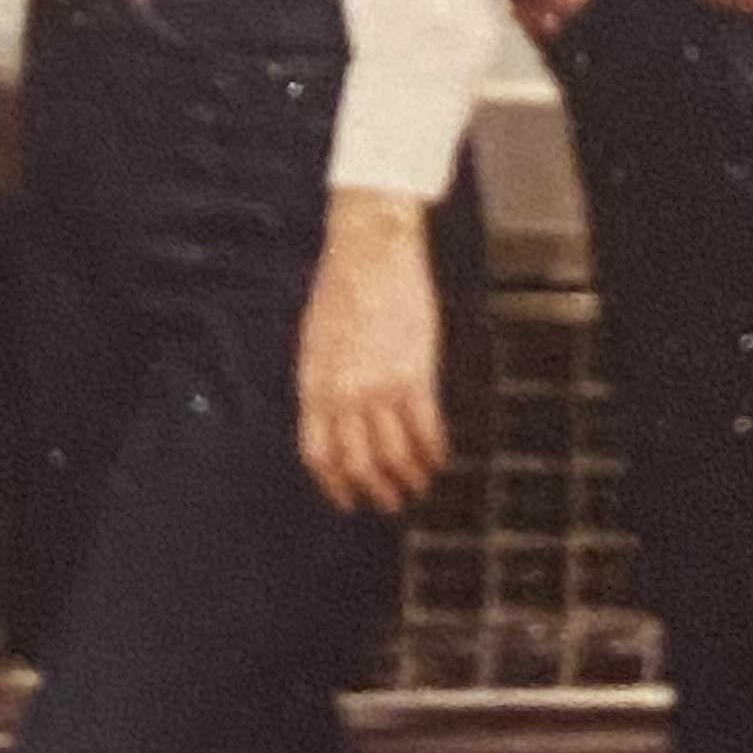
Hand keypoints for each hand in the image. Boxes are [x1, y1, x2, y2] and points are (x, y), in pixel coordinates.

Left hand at [296, 192, 446, 512]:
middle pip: (358, 464)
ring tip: (418, 484)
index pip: (318, 454)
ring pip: (395, 456)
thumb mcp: (314, 342)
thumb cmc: (340, 290)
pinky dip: (433, 452)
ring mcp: (379, 386)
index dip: (334, 485)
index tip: (348, 501)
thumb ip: (321, 385)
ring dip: (409, 478)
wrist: (370, 250)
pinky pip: (426, 430)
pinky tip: (439, 458)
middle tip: (390, 501)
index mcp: (313, 384)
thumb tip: (329, 424)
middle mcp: (343, 394)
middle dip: (376, 491)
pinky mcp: (415, 375)